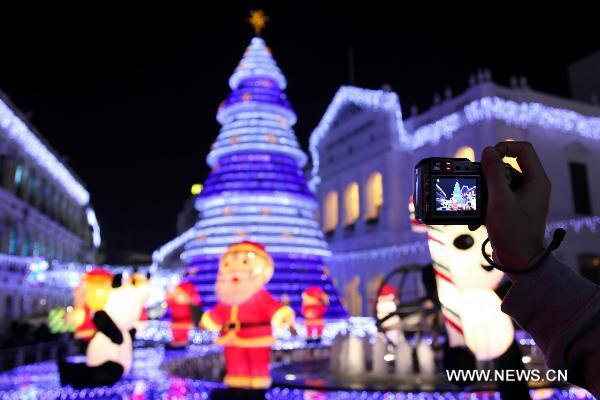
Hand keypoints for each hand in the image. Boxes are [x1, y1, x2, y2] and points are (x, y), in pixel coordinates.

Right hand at [481, 142, 549, 270]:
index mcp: (536, 180)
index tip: (487, 158)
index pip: (523, 149)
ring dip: (485, 191)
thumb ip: (493, 172)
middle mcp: (532, 186)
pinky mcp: (514, 209)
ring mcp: (524, 198)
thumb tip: (488, 151)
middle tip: (479, 185)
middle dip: (489, 174)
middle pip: (508, 165)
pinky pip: (498, 197)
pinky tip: (478, 216)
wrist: (520, 261)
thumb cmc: (513, 232)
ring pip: (500, 182)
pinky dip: (487, 203)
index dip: (504, 148)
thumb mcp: (499, 199)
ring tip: (478, 206)